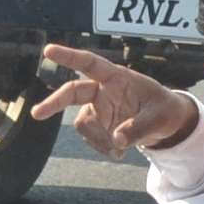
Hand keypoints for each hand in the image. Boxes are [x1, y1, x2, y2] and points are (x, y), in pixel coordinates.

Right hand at [35, 41, 203, 158]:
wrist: (166, 123)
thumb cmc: (164, 109)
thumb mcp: (160, 117)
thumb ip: (139, 128)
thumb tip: (117, 140)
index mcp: (118, 77)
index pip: (91, 63)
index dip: (70, 56)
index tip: (48, 50)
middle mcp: (104, 90)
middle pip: (73, 91)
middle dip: (55, 102)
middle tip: (37, 113)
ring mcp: (99, 108)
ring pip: (83, 124)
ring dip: (98, 140)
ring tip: (120, 151)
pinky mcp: (98, 125)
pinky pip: (91, 139)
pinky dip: (102, 148)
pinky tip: (119, 153)